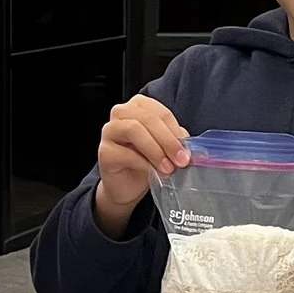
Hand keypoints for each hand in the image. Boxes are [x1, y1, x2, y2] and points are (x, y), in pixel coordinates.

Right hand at [92, 96, 189, 235]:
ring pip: (134, 130)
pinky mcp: (104, 151)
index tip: (187, 151)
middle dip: (168, 140)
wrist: (127, 186)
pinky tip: (153, 174)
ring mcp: (110, 131)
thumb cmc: (146, 161)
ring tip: (168, 168)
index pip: (161, 112)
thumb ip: (175, 141)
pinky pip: (125, 153)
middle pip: (148, 119)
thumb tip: (189, 146)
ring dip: (155, 150)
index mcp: (139, 106)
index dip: (176, 131)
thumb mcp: (165, 147)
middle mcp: (121, 113)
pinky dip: (143, 164)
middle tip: (181, 160)